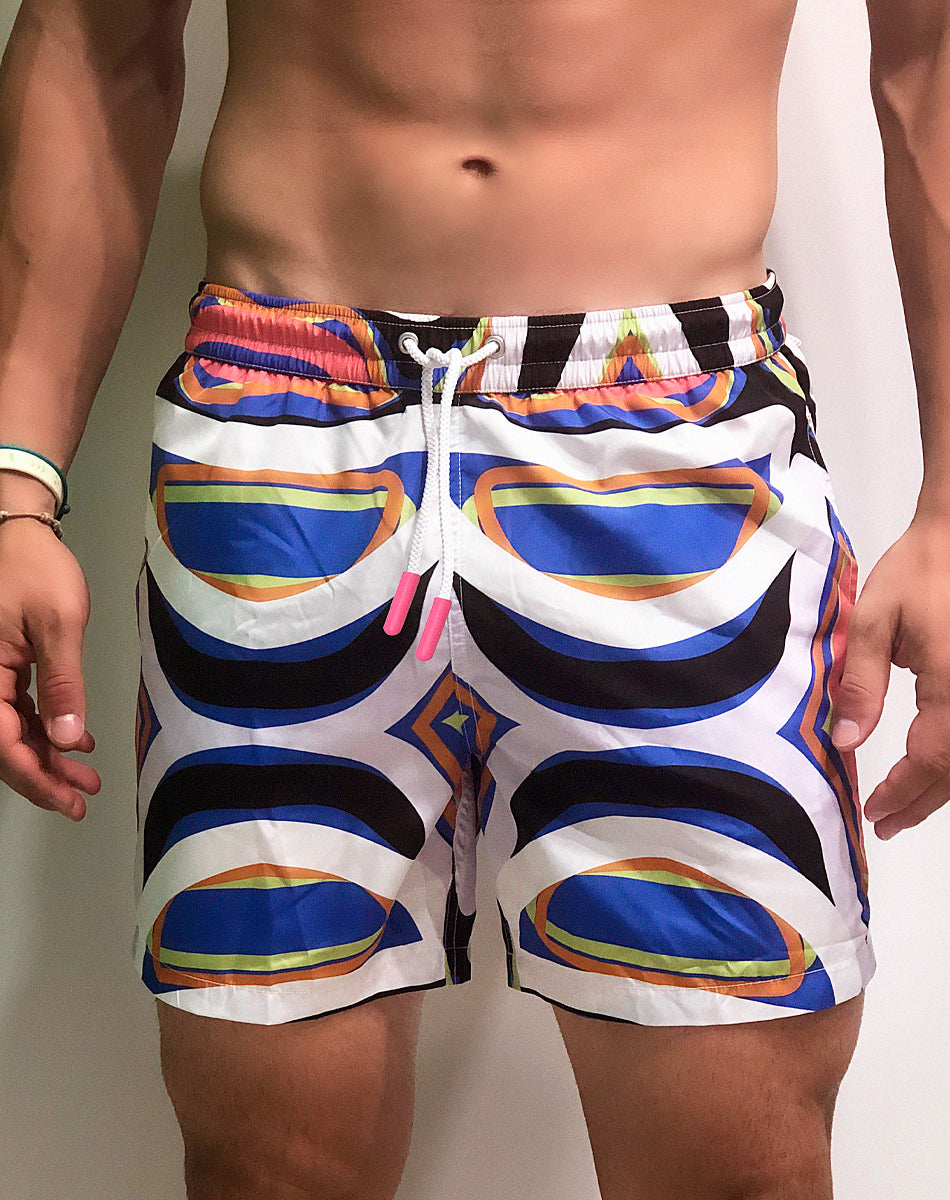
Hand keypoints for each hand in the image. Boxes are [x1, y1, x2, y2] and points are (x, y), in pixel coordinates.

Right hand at [0, 520, 100, 819]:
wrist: (19, 530)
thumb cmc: (35, 569)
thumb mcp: (58, 625)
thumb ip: (63, 683)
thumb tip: (66, 739)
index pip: (2, 741)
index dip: (33, 776)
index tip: (65, 799)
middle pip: (4, 743)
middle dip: (42, 775)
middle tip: (80, 801)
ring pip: (13, 729)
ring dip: (47, 755)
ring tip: (85, 778)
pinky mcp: (0, 667)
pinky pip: (16, 709)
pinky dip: (45, 728)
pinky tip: (75, 741)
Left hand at [832, 510, 949, 838]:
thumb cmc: (920, 570)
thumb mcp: (874, 622)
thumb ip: (861, 685)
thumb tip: (845, 742)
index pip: (931, 760)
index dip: (903, 793)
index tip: (875, 812)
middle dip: (923, 802)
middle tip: (888, 823)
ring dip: (941, 787)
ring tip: (907, 807)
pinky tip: (933, 767)